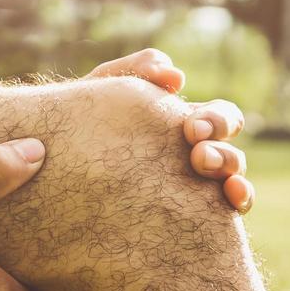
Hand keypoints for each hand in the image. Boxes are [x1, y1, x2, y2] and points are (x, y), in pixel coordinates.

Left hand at [88, 49, 254, 212]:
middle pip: (229, 146)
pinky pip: (226, 214)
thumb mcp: (98, 93)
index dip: (216, 121)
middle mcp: (194, 160)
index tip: (192, 129)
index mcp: (181, 129)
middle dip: (220, 144)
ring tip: (202, 164)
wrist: (49, 177)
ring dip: (228, 167)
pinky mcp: (189, 220)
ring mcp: (195, 193)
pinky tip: (230, 199)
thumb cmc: (74, 132)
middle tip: (196, 149)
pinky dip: (240, 199)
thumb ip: (133, 70)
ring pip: (234, 177)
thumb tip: (177, 76)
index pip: (218, 121)